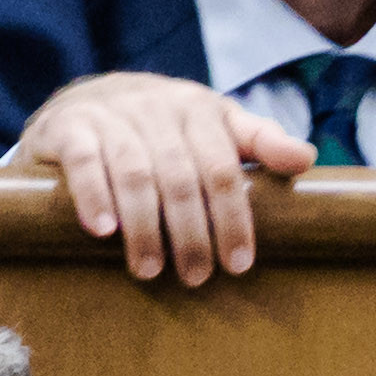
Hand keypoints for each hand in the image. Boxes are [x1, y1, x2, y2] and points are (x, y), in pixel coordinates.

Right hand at [14, 73, 318, 286]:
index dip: (235, 218)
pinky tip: (103, 231)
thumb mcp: (215, 125)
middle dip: (192, 233)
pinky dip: (94, 196)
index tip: (240, 264)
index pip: (223, 168)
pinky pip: (85, 161)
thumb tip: (307, 159)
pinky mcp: (69, 126)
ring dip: (145, 227)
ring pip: (135, 173)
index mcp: (199, 108)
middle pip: (182, 177)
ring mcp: (111, 115)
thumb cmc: (164, 125)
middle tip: (198, 277)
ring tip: (151, 270)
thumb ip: (260, 142)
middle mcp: (156, 106)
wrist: (86, 97)